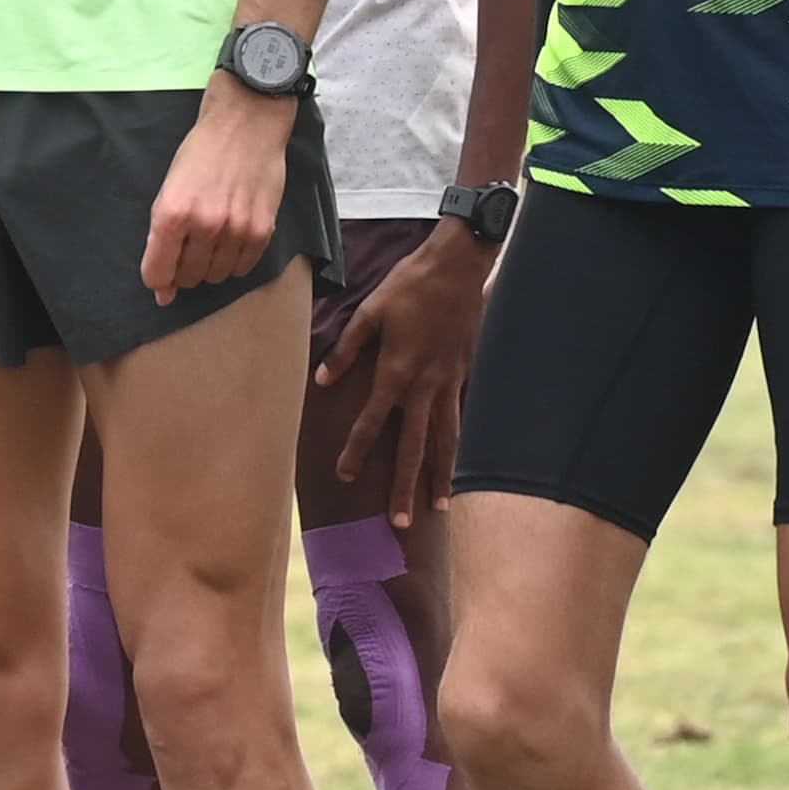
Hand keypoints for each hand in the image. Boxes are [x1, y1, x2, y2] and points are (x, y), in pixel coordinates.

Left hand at [142, 78, 293, 305]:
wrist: (246, 122)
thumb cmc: (202, 152)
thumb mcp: (169, 189)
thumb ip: (162, 240)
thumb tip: (163, 291)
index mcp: (172, 214)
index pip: (158, 274)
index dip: (158, 280)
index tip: (162, 279)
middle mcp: (204, 225)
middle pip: (188, 278)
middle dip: (184, 269)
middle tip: (190, 243)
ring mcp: (236, 229)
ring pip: (216, 276)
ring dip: (210, 264)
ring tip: (213, 236)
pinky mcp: (263, 230)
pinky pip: (243, 268)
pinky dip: (234, 260)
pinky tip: (232, 236)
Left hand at [313, 218, 488, 528]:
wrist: (459, 267)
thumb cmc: (410, 286)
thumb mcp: (370, 312)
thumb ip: (347, 349)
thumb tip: (324, 379)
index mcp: (397, 372)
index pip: (372, 422)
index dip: (357, 451)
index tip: (345, 476)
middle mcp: (426, 386)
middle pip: (414, 446)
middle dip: (406, 485)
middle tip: (401, 522)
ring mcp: (450, 384)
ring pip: (445, 440)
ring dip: (440, 475)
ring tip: (438, 507)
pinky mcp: (465, 375)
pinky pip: (460, 419)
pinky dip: (458, 446)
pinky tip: (456, 465)